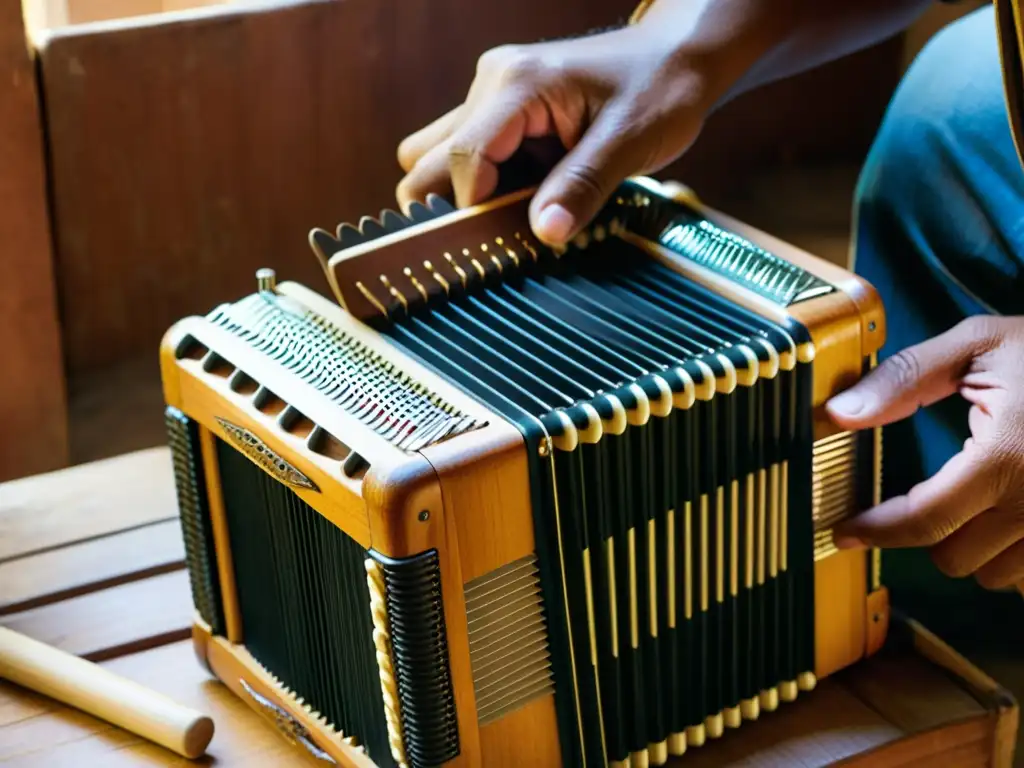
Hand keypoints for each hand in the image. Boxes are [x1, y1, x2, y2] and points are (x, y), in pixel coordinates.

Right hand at [395, 23, 716, 245]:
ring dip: (469, 197)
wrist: (677, 55)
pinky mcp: (501, 113)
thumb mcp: (630, 141)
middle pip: (428, 161)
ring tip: (521, 210)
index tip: (503, 243)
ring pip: (438, 159)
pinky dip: (490, 187)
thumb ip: (584, 186)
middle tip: (501, 237)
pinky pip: (470, 157)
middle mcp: (491, 84)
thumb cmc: (661, 86)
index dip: (477, 210)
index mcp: (517, 84)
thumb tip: (546, 233)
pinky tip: (531, 194)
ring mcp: (491, 96)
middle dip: (455, 207)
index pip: (465, 158)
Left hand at [826, 316, 1023, 589]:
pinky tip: (1014, 519)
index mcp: (1008, 457)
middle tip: (931, 495)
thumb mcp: (977, 345)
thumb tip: (838, 414)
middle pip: (955, 559)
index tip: (844, 531)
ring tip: (983, 501)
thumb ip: (904, 378)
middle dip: (930, 532)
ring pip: (997, 576)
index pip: (925, 518)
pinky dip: (1017, 557)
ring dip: (978, 548)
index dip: (877, 530)